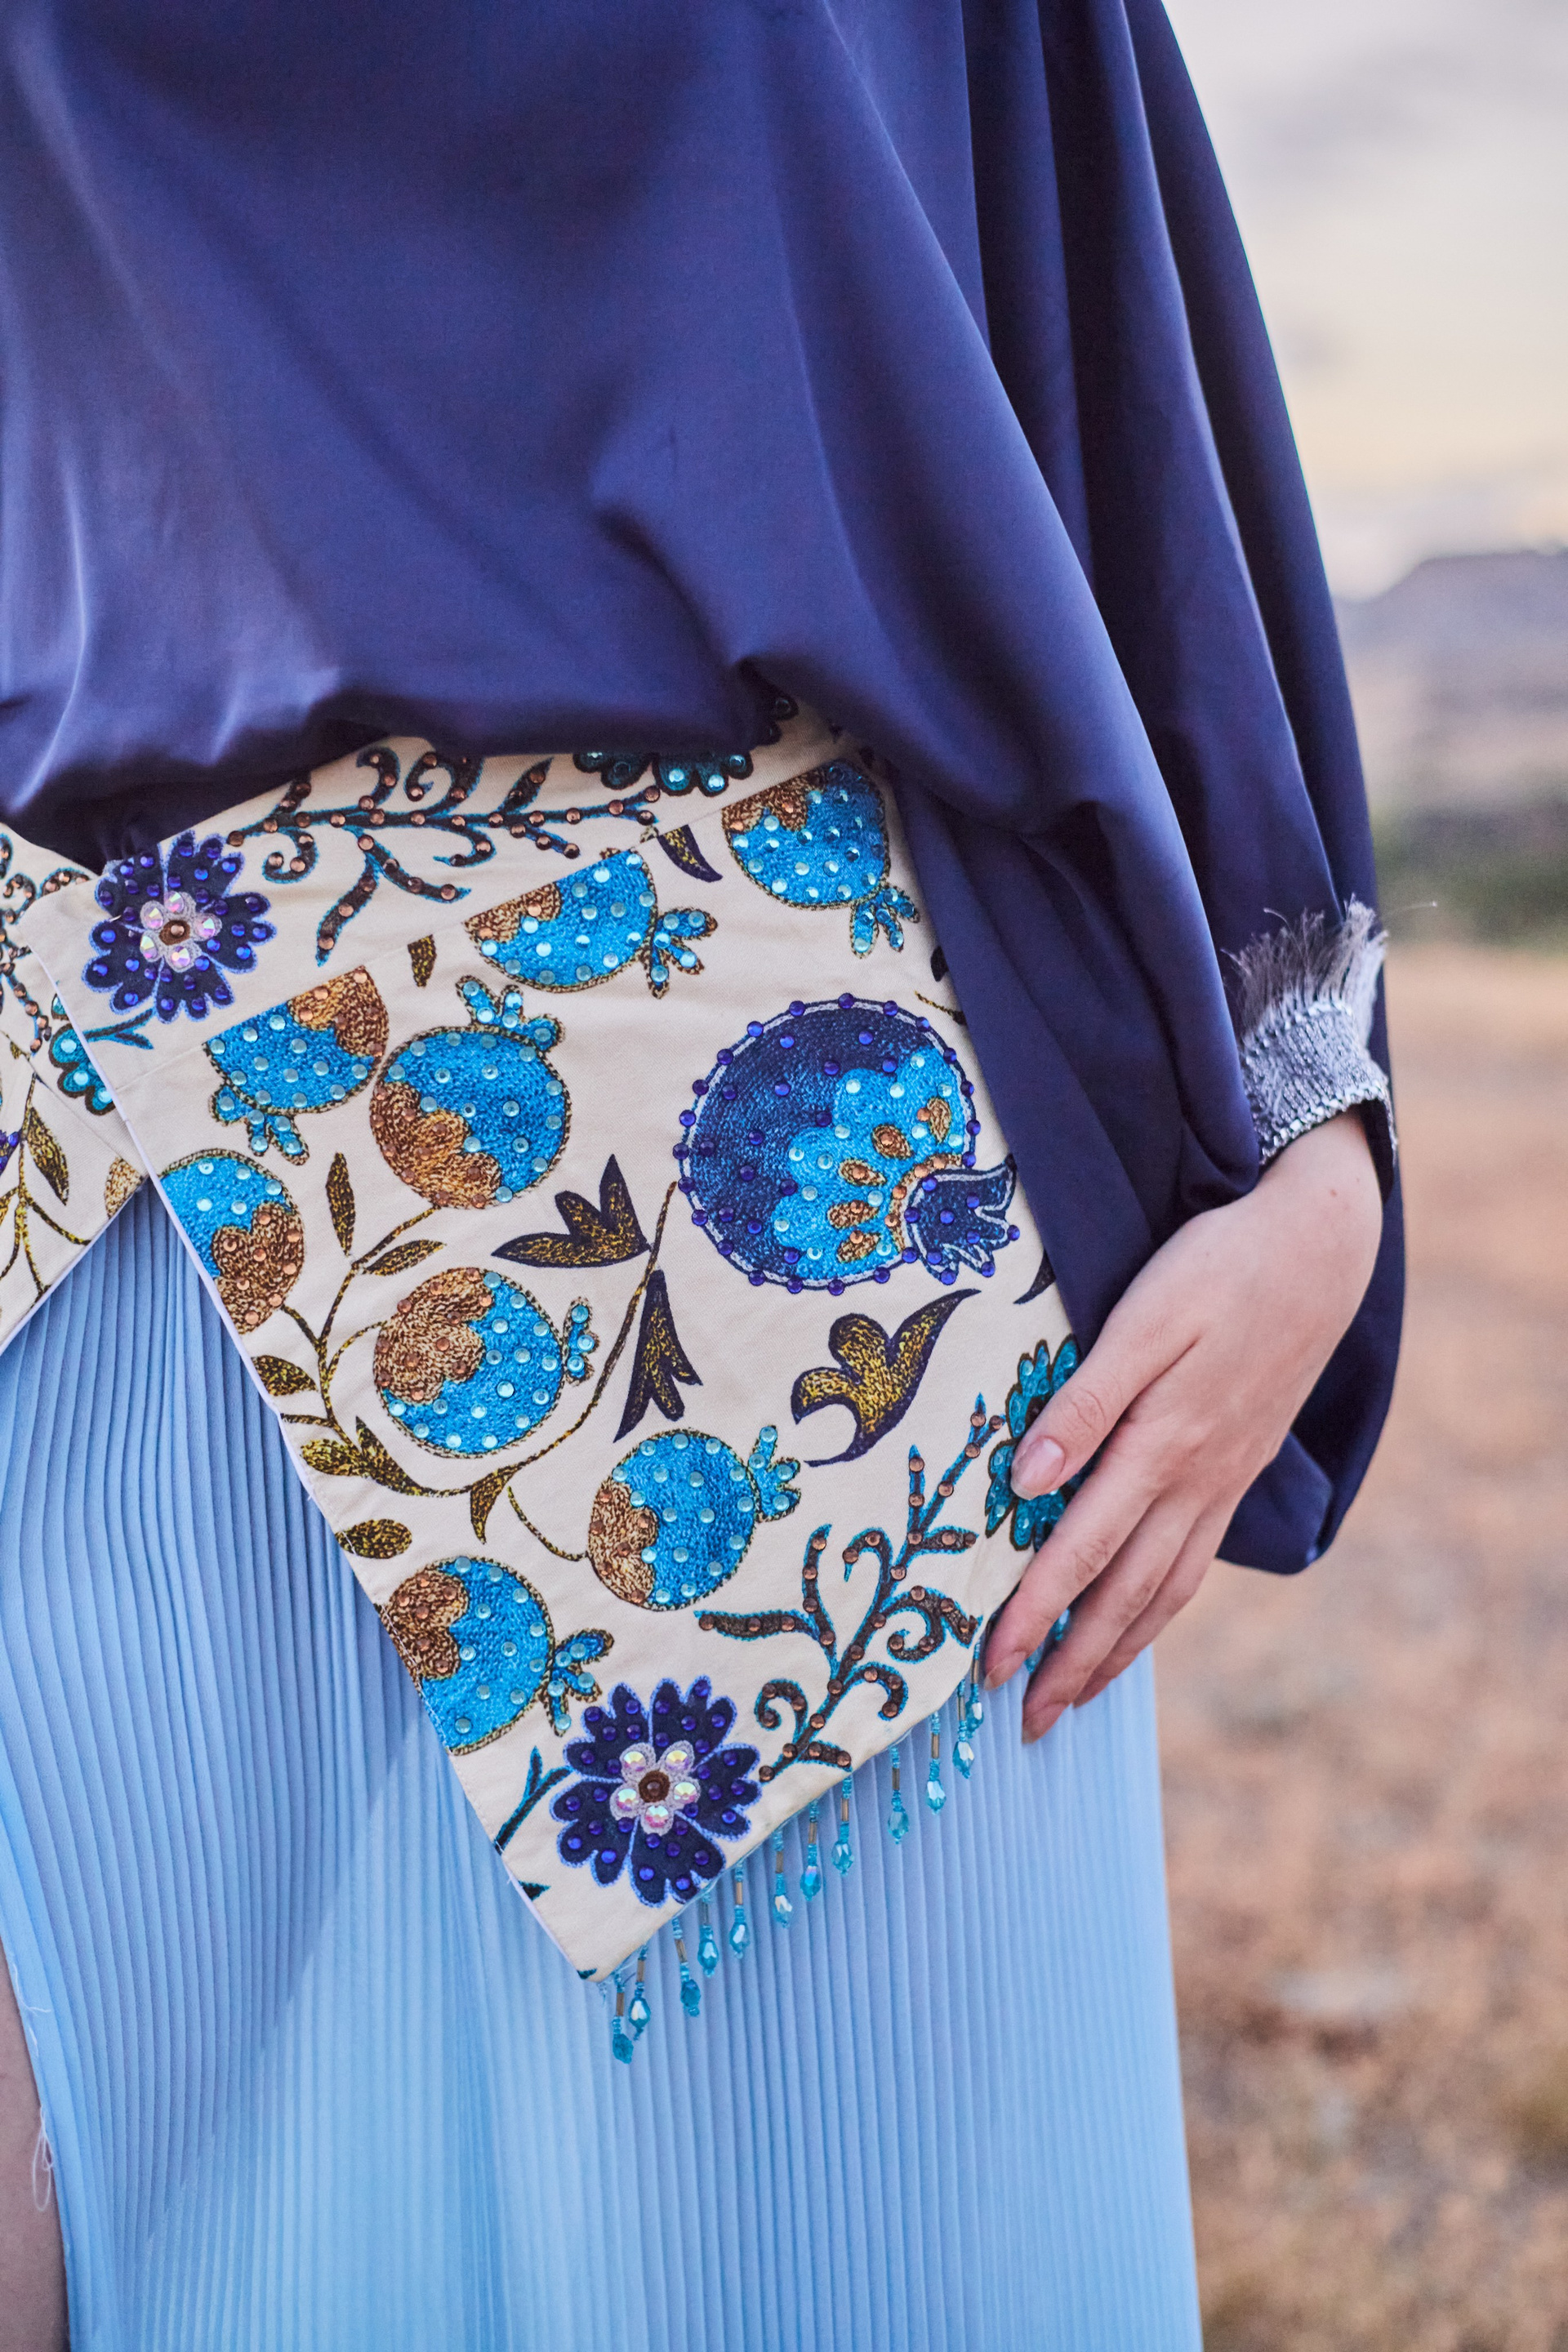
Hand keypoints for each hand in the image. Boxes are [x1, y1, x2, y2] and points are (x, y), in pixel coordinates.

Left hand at [986, 1111, 1383, 1739]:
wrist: (1319, 1243)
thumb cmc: (1218, 1266)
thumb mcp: (1144, 1319)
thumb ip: (1084, 1403)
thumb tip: (1027, 1480)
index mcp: (1163, 1443)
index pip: (1083, 1549)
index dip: (1037, 1613)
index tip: (992, 1666)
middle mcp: (1197, 1477)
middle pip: (1127, 1592)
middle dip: (1074, 1660)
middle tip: (1028, 1720)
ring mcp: (1225, 1477)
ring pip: (1167, 1587)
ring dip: (1119, 1648)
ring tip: (1077, 1695)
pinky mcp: (1240, 1466)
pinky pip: (1196, 1558)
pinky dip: (1162, 1604)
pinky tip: (1141, 1620)